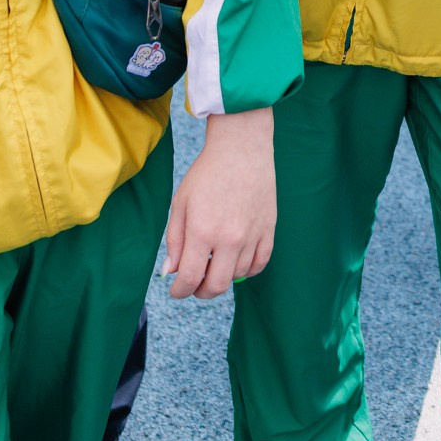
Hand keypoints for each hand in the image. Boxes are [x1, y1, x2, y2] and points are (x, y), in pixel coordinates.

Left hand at [163, 108, 274, 297]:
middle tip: (194, 285)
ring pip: (238, 276)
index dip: (180, 291)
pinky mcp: (269, 230)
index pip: (190, 278)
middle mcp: (229, 238)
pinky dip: (246, 270)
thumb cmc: (207, 173)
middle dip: (201, 292)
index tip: (176, 291)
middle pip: (216, 286)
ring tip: (214, 264)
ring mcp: (252, 235)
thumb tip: (171, 271)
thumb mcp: (181, 203)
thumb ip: (175, 240)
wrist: (241, 149)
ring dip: (222, 277)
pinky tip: (235, 261)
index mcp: (202, 231)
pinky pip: (259, 264)